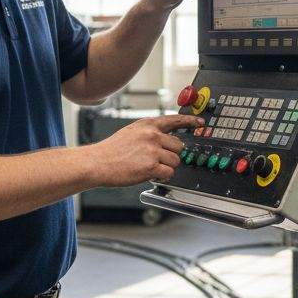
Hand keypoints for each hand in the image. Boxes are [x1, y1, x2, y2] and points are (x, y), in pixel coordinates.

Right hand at [85, 114, 202, 186]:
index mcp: (147, 125)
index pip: (174, 120)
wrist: (97, 163)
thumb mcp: (131, 132)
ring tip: (149, 166)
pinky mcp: (151, 166)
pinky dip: (162, 177)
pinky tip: (149, 174)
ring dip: (166, 167)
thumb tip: (167, 139)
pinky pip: (169, 173)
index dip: (190, 122)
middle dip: (171, 155)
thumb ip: (149, 133)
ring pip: (175, 161)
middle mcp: (152, 135)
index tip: (200, 123)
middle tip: (156, 159)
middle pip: (179, 146)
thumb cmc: (111, 151)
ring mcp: (152, 151)